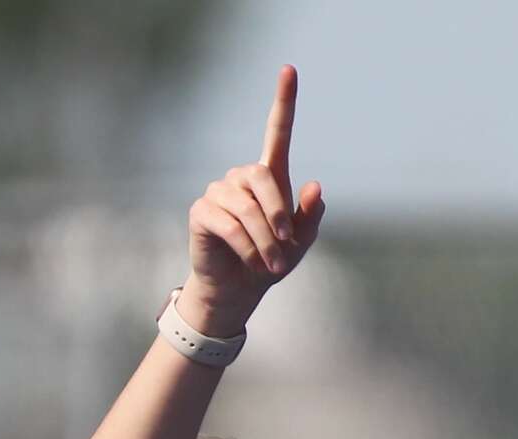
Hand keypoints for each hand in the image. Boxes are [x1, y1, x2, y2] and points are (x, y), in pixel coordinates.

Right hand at [181, 65, 324, 336]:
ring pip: (246, 208)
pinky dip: (246, 247)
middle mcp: (242, 178)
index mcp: (269, 178)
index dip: (284, 101)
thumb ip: (310, 216)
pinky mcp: (202, 212)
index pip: (277, 132)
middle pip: (262, 177)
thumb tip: (315, 185)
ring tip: (269, 264)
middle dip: (277, 214)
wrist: (238, 291)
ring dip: (263, 240)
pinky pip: (229, 224)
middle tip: (285, 246)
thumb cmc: (269, 263)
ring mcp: (219, 192)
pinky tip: (251, 262)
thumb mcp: (299, 243)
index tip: (289, 69)